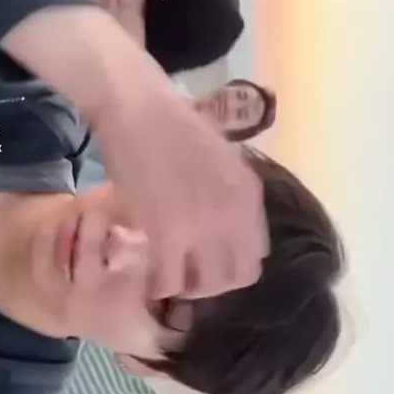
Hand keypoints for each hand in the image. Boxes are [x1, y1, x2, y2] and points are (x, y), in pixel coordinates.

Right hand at [3, 7, 268, 301]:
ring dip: (185, 286)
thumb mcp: (219, 159)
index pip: (256, 254)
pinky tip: (148, 275)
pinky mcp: (168, 231)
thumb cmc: (171, 124)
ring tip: (167, 275)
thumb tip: (219, 231)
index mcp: (250, 194)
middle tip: (187, 274)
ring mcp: (205, 224)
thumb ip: (227, 196)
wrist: (137, 106)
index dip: (231, 263)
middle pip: (237, 277)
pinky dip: (157, 285)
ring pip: (205, 286)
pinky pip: (169, 280)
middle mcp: (236, 213)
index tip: (208, 261)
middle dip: (212, 283)